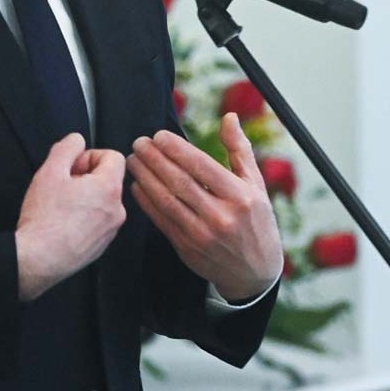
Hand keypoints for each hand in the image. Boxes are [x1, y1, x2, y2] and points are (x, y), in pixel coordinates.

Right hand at [15, 133, 126, 300]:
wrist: (38, 259)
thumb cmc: (45, 219)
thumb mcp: (50, 171)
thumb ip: (67, 147)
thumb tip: (76, 140)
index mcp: (109, 188)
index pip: (113, 156)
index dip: (89, 156)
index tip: (72, 167)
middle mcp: (117, 210)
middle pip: (107, 179)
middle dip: (85, 177)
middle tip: (62, 186)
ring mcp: (110, 230)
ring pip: (102, 201)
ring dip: (84, 197)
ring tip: (60, 206)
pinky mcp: (101, 246)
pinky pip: (98, 221)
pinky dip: (84, 217)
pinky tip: (63, 222)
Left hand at [127, 113, 282, 301]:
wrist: (255, 273)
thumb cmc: (256, 222)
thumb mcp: (256, 185)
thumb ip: (240, 150)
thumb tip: (229, 117)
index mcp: (240, 197)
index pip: (202, 167)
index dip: (177, 149)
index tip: (159, 136)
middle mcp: (221, 216)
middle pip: (180, 182)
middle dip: (155, 159)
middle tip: (139, 143)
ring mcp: (202, 234)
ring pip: (167, 200)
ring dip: (145, 178)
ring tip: (133, 160)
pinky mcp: (187, 248)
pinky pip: (161, 220)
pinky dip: (146, 202)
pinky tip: (137, 185)